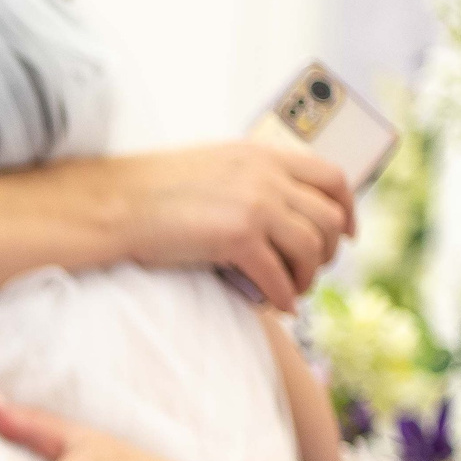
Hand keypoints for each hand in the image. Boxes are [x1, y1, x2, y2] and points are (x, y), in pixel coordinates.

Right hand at [99, 144, 351, 310]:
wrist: (112, 204)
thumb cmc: (148, 192)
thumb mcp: (210, 168)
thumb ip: (246, 179)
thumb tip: (273, 211)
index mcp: (261, 155)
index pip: (331, 178)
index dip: (348, 210)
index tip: (345, 234)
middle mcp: (266, 176)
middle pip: (329, 217)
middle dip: (329, 250)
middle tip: (313, 270)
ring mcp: (255, 205)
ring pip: (312, 247)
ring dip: (308, 276)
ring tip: (293, 291)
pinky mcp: (237, 236)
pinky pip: (279, 274)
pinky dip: (284, 295)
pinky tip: (277, 305)